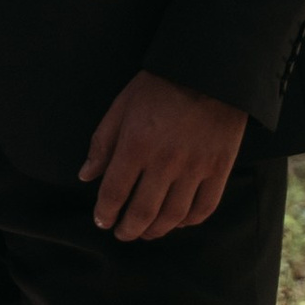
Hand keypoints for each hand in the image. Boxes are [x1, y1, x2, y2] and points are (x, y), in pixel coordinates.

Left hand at [79, 68, 246, 239]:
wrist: (210, 70)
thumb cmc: (161, 85)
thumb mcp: (122, 106)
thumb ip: (103, 143)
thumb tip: (86, 176)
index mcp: (136, 145)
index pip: (114, 192)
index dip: (105, 213)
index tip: (102, 221)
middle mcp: (165, 162)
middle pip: (142, 211)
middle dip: (128, 229)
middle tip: (121, 234)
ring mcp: (195, 167)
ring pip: (173, 216)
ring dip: (156, 231)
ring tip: (146, 233)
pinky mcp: (219, 168)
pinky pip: (204, 207)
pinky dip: (188, 221)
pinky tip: (177, 221)